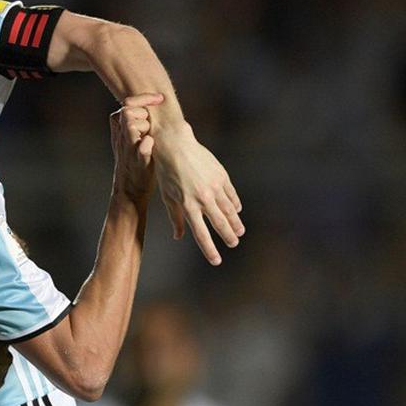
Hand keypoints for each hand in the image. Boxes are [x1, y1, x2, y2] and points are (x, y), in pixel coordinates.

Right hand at [110, 93, 161, 200]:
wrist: (130, 190)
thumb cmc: (136, 164)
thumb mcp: (132, 142)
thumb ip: (137, 126)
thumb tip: (153, 108)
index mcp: (121, 131)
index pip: (127, 104)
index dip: (143, 98)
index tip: (159, 98)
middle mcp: (123, 138)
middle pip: (128, 111)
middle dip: (144, 112)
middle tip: (154, 120)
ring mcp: (129, 150)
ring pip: (130, 125)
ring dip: (144, 125)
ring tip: (152, 134)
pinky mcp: (138, 163)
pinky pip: (141, 149)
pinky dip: (146, 145)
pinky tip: (151, 143)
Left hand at [150, 122, 243, 265]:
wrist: (175, 144)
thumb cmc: (166, 172)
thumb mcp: (166, 196)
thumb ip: (175, 218)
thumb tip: (179, 236)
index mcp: (187, 205)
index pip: (201, 234)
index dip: (209, 249)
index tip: (216, 261)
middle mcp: (203, 198)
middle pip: (220, 223)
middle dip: (228, 236)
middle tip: (234, 244)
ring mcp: (214, 186)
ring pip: (229, 210)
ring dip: (235, 222)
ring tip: (240, 232)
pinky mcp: (221, 175)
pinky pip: (231, 194)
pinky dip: (235, 204)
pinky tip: (237, 211)